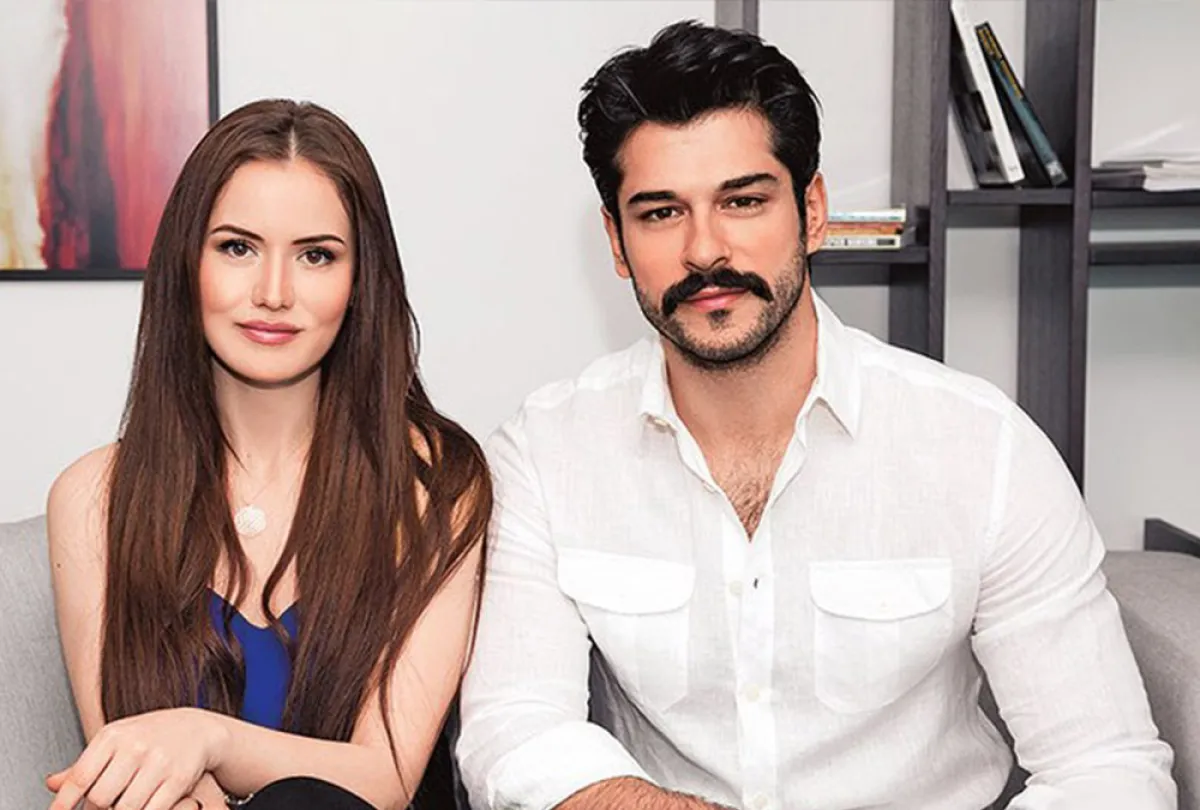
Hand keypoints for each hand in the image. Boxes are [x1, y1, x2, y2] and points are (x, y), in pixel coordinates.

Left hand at [46, 708, 225, 809]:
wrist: (199, 728)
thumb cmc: (151, 736)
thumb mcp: (115, 742)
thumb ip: (84, 765)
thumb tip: (52, 785)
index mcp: (113, 735)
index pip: (79, 777)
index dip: (63, 803)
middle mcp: (135, 746)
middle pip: (100, 798)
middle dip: (99, 808)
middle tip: (106, 804)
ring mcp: (159, 762)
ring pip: (125, 808)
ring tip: (127, 802)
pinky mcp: (179, 778)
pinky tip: (145, 804)